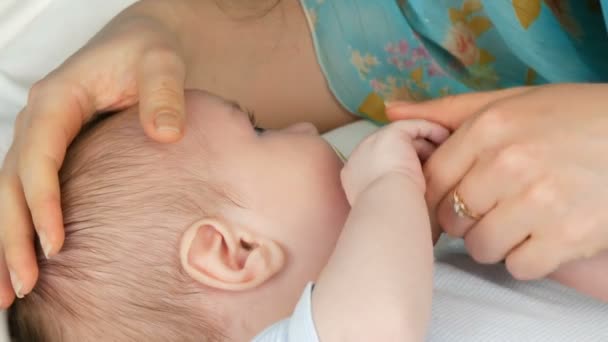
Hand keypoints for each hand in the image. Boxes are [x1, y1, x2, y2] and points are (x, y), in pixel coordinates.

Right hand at [0, 7, 188, 303]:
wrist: (140, 44)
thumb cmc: (147, 51)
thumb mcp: (161, 62)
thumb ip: (163, 93)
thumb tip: (166, 134)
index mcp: (57, 100)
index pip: (38, 158)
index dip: (41, 203)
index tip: (54, 245)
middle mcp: (38, 122)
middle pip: (10, 184)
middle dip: (12, 236)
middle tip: (23, 285)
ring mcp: (41, 138)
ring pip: (9, 195)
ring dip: (6, 241)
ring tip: (9, 291)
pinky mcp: (54, 152)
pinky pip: (26, 192)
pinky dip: (20, 226)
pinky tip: (23, 260)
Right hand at [341, 120, 448, 204]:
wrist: (387, 206)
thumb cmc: (389, 216)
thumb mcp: (386, 205)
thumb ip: (392, 194)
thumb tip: (409, 198)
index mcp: (354, 176)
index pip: (380, 164)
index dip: (401, 166)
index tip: (423, 175)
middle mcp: (360, 156)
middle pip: (391, 148)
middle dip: (414, 153)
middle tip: (438, 160)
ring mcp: (373, 142)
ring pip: (403, 137)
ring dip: (425, 143)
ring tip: (446, 151)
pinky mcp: (389, 134)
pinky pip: (413, 127)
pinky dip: (431, 130)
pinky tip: (446, 137)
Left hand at [387, 84, 607, 279]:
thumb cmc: (571, 116)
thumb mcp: (510, 101)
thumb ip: (447, 111)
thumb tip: (390, 112)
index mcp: (489, 127)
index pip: (430, 180)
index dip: (433, 198)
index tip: (446, 202)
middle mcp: (509, 163)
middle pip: (451, 218)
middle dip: (465, 219)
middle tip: (490, 209)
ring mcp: (540, 201)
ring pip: (481, 247)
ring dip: (494, 242)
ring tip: (517, 222)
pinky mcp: (568, 236)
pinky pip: (519, 267)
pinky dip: (526, 259)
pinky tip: (541, 237)